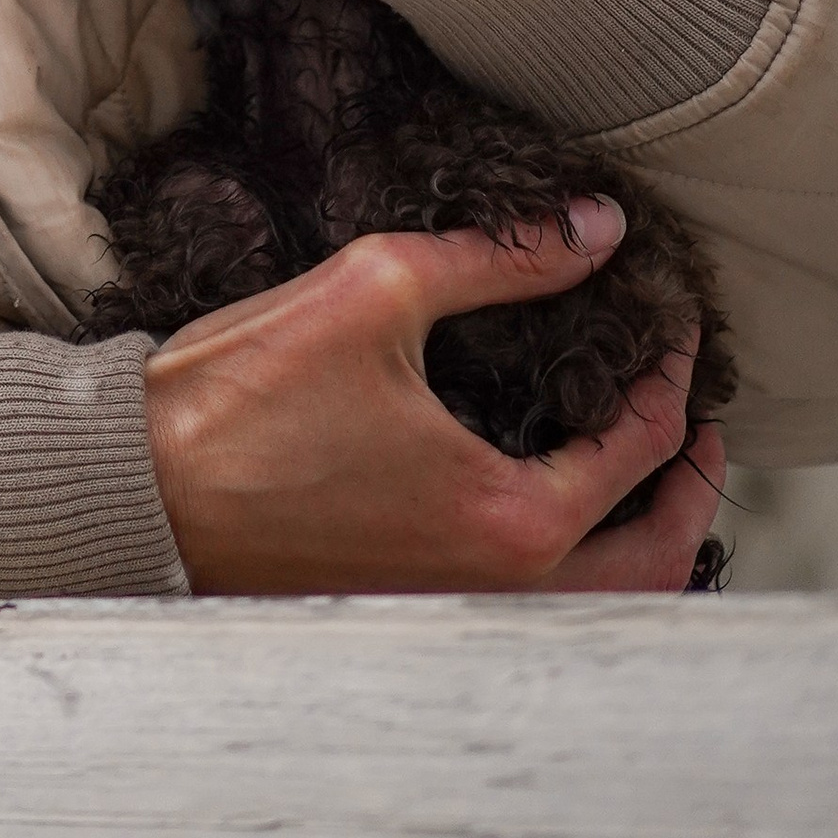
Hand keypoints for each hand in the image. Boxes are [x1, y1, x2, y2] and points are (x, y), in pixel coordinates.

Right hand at [142, 198, 721, 591]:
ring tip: (642, 462)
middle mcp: (501, 587)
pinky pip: (543, 604)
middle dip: (690, 476)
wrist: (144, 485)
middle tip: (693, 409)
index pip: (642, 444)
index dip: (671, 369)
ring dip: (645, 532)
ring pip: (606, 600)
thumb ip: (501, 258)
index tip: (673, 316)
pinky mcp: (418, 610)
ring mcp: (460, 611)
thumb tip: (595, 227)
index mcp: (509, 518)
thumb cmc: (243, 393)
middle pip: (656, 555)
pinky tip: (555, 498)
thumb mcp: (378, 286)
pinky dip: (582, 558)